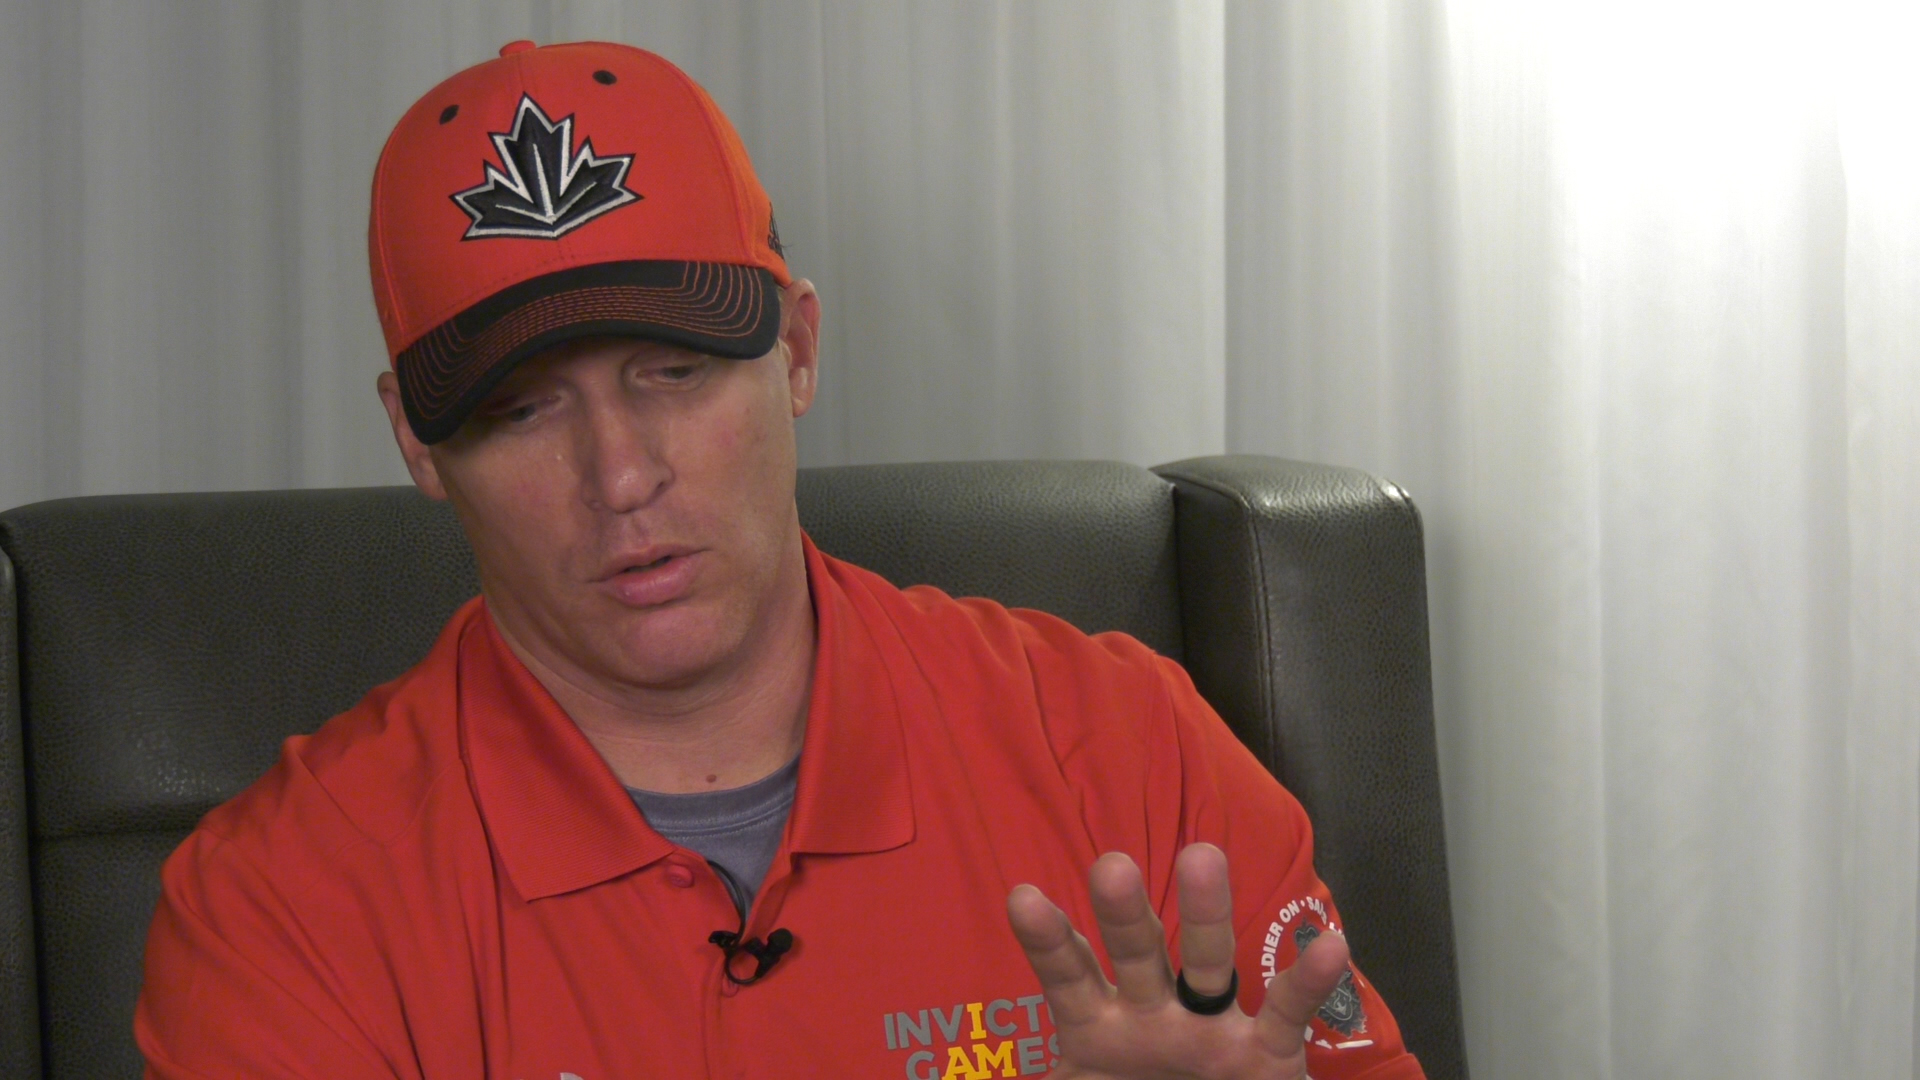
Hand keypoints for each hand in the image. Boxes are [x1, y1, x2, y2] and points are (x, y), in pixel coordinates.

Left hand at [1005, 844, 1349, 1078]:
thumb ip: (1050, 1076)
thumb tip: (988, 1076)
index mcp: (1098, 1030)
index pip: (1068, 977)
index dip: (1049, 941)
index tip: (1022, 897)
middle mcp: (1155, 1015)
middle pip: (1137, 955)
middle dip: (1124, 915)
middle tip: (1111, 866)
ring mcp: (1213, 1029)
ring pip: (1208, 964)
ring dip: (1204, 916)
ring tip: (1201, 857)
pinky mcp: (1269, 1057)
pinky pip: (1288, 1015)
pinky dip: (1307, 982)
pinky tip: (1327, 942)